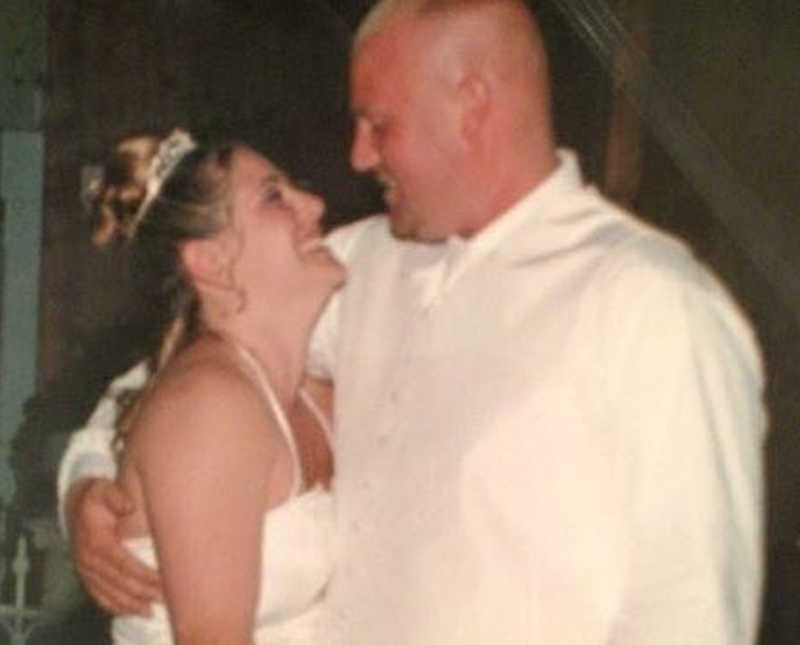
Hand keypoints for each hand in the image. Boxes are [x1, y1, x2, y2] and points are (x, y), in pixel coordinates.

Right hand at [67, 478, 161, 614]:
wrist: (76, 504)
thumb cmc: (96, 497)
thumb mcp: (104, 490)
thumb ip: (117, 496)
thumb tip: (130, 505)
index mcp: (96, 541)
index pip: (123, 564)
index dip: (143, 575)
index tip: (162, 580)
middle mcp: (88, 560)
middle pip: (119, 583)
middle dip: (143, 592)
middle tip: (166, 597)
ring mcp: (86, 570)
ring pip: (110, 594)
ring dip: (132, 604)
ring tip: (153, 610)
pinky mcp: (86, 576)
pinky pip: (100, 597)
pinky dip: (117, 607)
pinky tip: (134, 611)